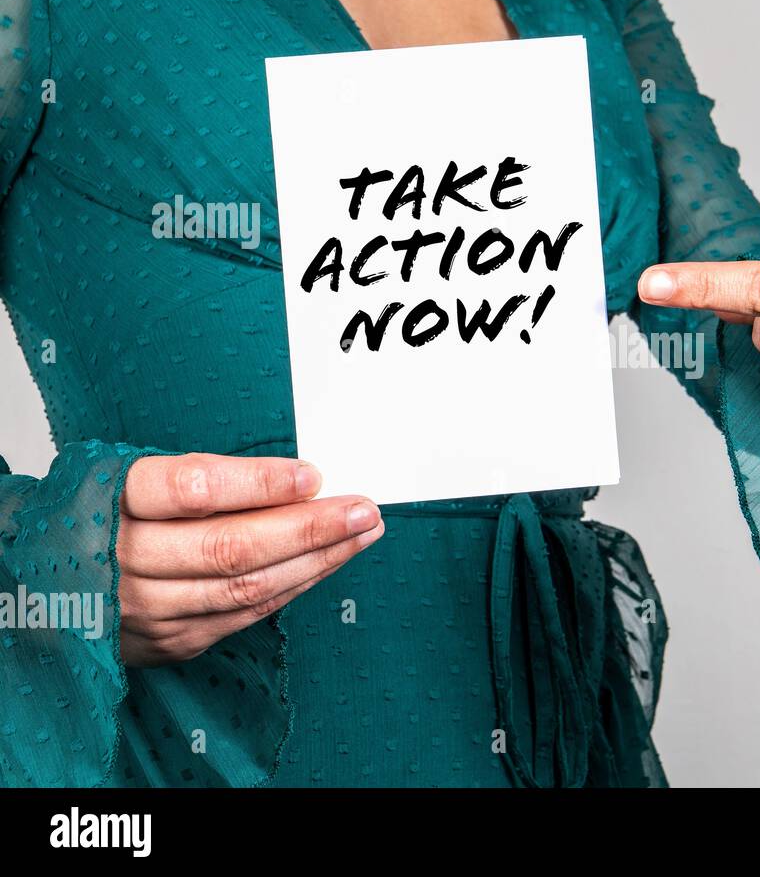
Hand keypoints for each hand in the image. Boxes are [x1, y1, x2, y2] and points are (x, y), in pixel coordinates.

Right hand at [115, 454, 383, 665]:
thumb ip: (209, 479)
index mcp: (113, 500)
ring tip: (361, 533)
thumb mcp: (137, 475)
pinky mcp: (164, 640)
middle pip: (231, 546)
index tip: (314, 476)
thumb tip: (301, 481)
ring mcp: (142, 608)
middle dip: (310, 529)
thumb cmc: (106, 512)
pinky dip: (291, 587)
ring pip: (245, 587)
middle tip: (363, 510)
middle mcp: (123, 558)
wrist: (39, 576)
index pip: (193, 489)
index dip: (259, 484)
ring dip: (315, 560)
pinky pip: (241, 615)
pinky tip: (325, 565)